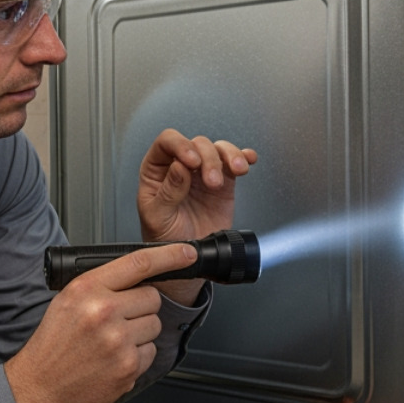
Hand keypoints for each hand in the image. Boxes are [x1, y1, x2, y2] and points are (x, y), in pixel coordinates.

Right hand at [4, 242, 197, 402]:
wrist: (40, 386)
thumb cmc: (54, 344)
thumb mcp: (68, 300)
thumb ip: (103, 284)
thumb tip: (140, 274)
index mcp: (87, 289)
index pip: (139, 263)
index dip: (170, 255)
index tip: (186, 252)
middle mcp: (103, 312)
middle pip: (152, 297)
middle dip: (141, 307)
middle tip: (116, 320)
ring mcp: (118, 341)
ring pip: (155, 324)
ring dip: (140, 333)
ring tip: (111, 342)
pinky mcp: (128, 366)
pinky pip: (151, 352)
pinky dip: (137, 356)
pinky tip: (113, 359)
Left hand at [136, 129, 257, 303]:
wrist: (187, 260)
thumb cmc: (165, 239)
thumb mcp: (158, 218)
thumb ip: (168, 192)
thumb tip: (178, 167)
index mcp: (157, 171)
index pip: (167, 142)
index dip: (181, 145)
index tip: (192, 161)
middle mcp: (180, 167)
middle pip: (197, 144)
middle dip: (209, 159)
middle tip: (212, 182)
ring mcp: (203, 173)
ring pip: (217, 149)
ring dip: (229, 156)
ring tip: (236, 171)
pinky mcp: (223, 182)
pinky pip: (233, 162)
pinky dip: (243, 157)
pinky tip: (247, 161)